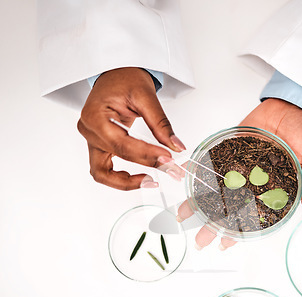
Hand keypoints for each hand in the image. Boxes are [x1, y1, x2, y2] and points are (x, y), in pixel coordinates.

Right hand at [77, 67, 185, 189]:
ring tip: (152, 180)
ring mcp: (91, 140)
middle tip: (171, 169)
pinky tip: (141, 177)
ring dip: (127, 182)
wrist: (116, 74)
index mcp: (95, 116)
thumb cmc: (125, 79)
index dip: (147, 154)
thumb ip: (161, 124)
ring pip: (103, 174)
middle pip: (117, 157)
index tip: (169, 158)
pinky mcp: (98, 146)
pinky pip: (104, 171)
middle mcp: (89, 130)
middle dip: (146, 165)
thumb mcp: (146, 96)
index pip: (123, 144)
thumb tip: (176, 146)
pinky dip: (120, 179)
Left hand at [176, 98, 301, 249]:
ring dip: (201, 202)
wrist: (293, 106)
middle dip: (213, 224)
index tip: (225, 244)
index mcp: (273, 190)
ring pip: (217, 189)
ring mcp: (241, 167)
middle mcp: (254, 182)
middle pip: (230, 207)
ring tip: (184, 215)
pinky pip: (213, 162)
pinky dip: (199, 170)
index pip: (253, 217)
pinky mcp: (231, 149)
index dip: (240, 232)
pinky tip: (186, 179)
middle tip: (199, 239)